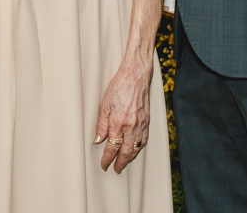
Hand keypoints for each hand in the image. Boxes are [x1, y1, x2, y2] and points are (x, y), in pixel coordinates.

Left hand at [95, 55, 152, 173]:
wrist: (136, 77)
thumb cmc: (119, 87)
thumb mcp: (104, 104)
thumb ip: (101, 124)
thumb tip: (98, 140)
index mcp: (118, 121)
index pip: (112, 146)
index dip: (108, 158)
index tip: (104, 164)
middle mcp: (131, 126)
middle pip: (126, 151)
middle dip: (120, 163)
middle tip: (115, 169)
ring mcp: (141, 124)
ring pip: (136, 148)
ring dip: (130, 158)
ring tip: (124, 163)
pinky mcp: (147, 121)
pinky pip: (144, 140)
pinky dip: (139, 148)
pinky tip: (135, 150)